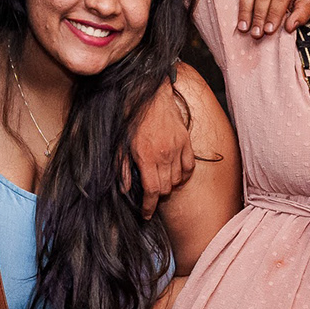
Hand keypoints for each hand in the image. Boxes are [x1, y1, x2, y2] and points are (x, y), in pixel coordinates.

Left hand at [123, 80, 194, 219]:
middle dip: (156, 195)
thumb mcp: (119, 144)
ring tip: (160, 180)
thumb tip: (126, 189)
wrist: (148, 94)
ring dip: (169, 184)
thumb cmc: (131, 117)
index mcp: (146, 157)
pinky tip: (174, 173)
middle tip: (149, 193)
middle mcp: (164, 155)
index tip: (146, 214)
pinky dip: (183, 174)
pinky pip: (189, 167)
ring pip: (177, 179)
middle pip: (165, 188)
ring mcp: (178, 148)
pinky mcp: (186, 141)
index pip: (152, 191)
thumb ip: (123, 168)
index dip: (149, 207)